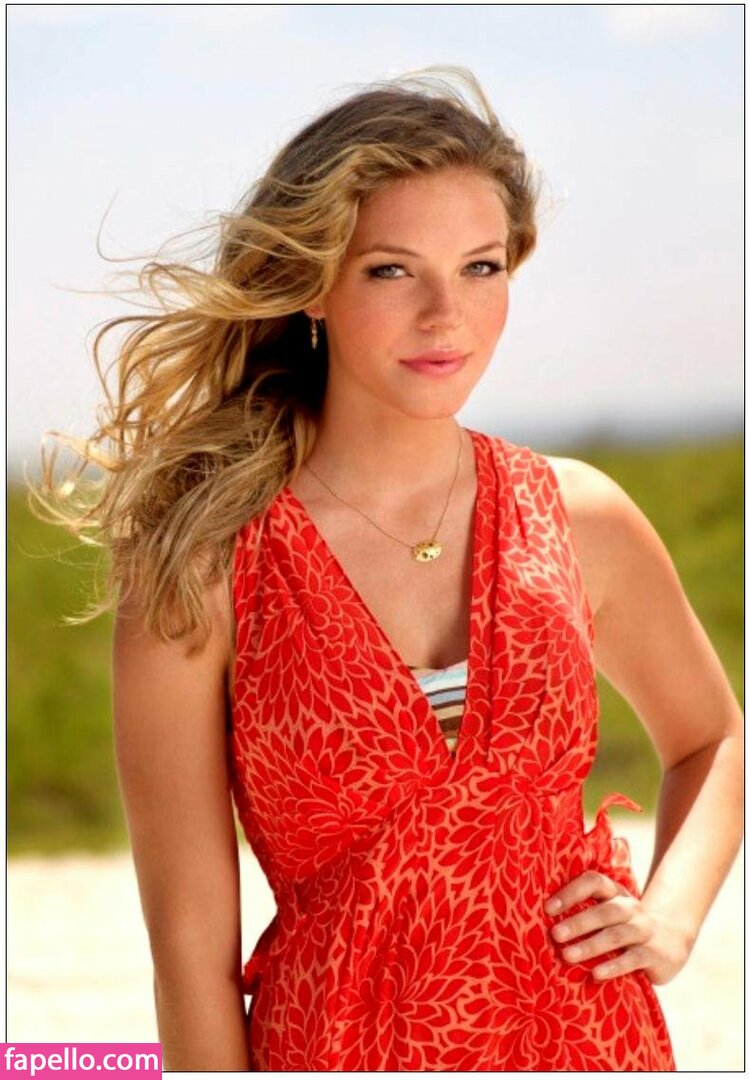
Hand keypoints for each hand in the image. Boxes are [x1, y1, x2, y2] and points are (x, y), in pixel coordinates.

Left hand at [545, 870, 691, 985]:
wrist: (669, 942)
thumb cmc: (623, 927)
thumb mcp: (608, 912)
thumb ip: (584, 910)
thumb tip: (539, 917)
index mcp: (614, 892)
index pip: (593, 882)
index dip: (571, 892)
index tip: (548, 908)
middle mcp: (630, 907)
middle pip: (604, 910)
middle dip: (578, 922)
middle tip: (555, 934)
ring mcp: (644, 930)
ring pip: (616, 935)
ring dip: (590, 945)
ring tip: (567, 956)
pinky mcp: (654, 954)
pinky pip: (632, 959)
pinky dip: (613, 967)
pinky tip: (595, 974)